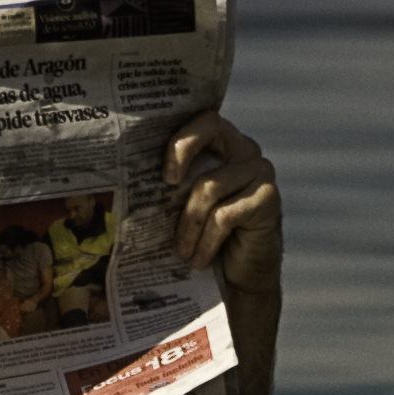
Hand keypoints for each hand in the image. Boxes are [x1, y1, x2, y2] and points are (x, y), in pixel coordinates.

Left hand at [162, 110, 281, 298]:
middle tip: (167, 184)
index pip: (201, 119)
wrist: (240, 275)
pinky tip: (199, 259)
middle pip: (211, 126)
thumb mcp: (183, 205)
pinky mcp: (269, 197)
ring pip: (209, 185)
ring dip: (189, 224)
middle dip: (181, 149)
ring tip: (181, 252)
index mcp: (222, 144)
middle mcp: (244, 150)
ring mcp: (260, 171)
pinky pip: (224, 215)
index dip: (180, 136)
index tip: (164, 175)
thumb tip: (124, 177)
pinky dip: (206, 241)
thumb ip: (171, 184)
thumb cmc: (205, 237)